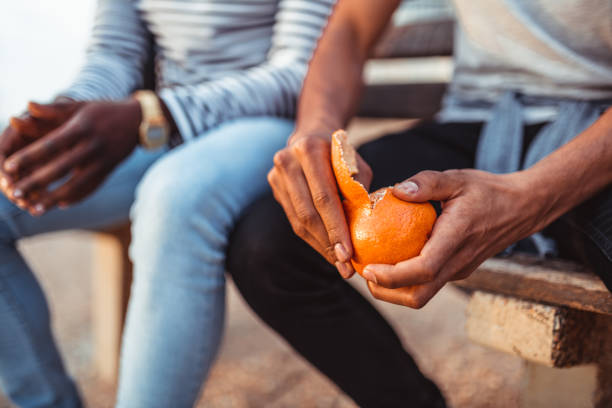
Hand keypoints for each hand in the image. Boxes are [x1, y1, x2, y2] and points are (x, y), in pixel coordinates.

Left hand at [2, 99, 140, 214]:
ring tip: (35, 209)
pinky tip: (61, 205)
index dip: (29, 157)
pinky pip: (91, 188)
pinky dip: (76, 197)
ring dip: (54, 198)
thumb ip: (53, 109)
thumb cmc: (104, 111)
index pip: (51, 145)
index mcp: (81, 128)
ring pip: (75, 184)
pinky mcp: (109, 170)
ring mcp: (102, 161)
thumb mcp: (80, 106)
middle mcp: (92, 147)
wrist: (139, 121)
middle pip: (60, 169)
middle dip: (35, 183)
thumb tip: (27, 105)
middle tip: (14, 194)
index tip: (9, 167)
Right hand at [268, 132, 372, 277]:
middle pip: (308, 213)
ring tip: (338, 264)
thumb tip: (366, 224)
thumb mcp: (356, 164)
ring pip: (298, 221)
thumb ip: (358, 189)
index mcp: (309, 150)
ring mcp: (276, 176)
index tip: (348, 253)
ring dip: (320, 246)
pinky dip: (312, 238)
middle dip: (328, 243)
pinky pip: (294, 220)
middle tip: (345, 266)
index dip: (336, 228)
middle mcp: (287, 161)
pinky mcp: (274, 188)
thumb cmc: (341, 154)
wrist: (311, 136)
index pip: (324, 197)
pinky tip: (327, 251)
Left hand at [361, 169, 542, 307]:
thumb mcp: (457, 178)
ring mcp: (459, 269)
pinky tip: (393, 260)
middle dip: (386, 293)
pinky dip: (408, 280)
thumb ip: (427, 182)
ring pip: (424, 294)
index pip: (424, 270)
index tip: (368, 270)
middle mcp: (458, 262)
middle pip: (419, 295)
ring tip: (372, 270)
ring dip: (395, 290)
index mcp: (456, 239)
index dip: (392, 277)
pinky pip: (430, 283)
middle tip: (363, 273)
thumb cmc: (488, 191)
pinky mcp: (459, 270)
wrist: (522, 208)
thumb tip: (396, 189)